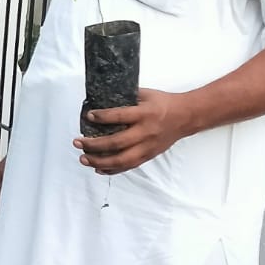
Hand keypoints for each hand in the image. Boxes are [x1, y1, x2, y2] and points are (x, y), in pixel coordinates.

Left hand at [74, 89, 191, 175]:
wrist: (186, 116)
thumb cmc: (163, 103)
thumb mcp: (146, 94)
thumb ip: (126, 98)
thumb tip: (101, 99)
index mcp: (144, 114)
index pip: (119, 116)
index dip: (102, 117)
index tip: (88, 116)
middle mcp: (146, 132)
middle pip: (116, 142)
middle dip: (94, 144)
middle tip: (78, 142)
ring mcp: (148, 146)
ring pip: (121, 160)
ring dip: (99, 161)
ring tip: (83, 159)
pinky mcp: (149, 155)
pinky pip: (129, 166)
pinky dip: (112, 169)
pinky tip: (98, 169)